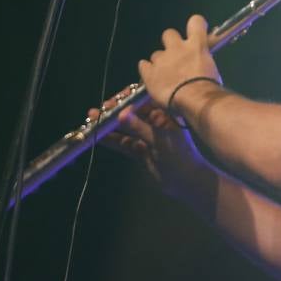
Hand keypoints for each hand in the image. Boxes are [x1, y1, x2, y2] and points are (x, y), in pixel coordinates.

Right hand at [93, 96, 213, 204]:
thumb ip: (139, 127)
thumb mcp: (159, 139)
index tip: (112, 100)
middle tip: (99, 110)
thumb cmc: (180, 157)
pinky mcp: (141, 150)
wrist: (187, 182)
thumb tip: (121, 113)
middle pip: (131, 112)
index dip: (126, 98)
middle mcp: (154, 122)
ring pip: (125, 127)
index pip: (142, 100)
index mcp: (164, 114)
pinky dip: (112, 139)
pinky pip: (124, 142)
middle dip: (114, 110)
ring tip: (92, 119)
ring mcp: (147, 136)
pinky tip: (98, 135)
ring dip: (110, 124)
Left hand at [137, 14, 221, 115]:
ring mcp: (162, 59)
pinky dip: (147, 70)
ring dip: (160, 62)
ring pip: (156, 54)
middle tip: (175, 55)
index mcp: (197, 46)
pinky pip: (143, 65)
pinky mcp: (149, 72)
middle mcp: (178, 48)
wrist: (195, 101)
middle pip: (169, 33)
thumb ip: (202, 62)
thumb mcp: (212, 72)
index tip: (195, 30)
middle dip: (171, 43)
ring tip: (166, 76)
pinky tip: (153, 78)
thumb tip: (201, 65)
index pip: (195, 22)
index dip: (195, 25)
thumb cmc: (207, 90)